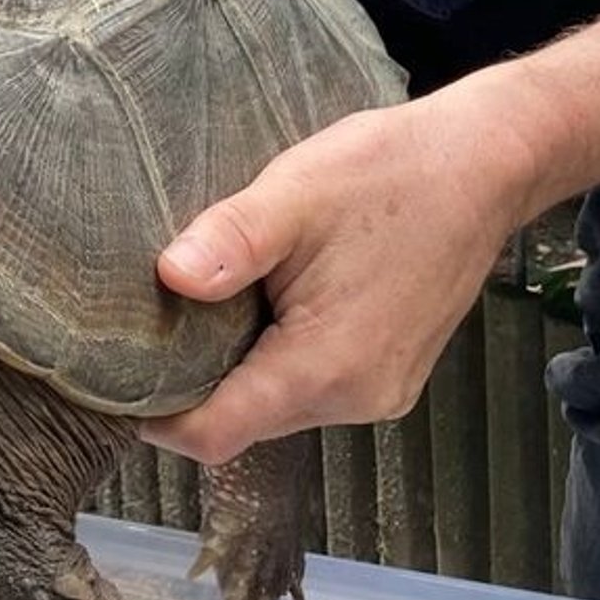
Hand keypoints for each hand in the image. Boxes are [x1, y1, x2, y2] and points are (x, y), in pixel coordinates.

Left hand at [141, 96, 534, 464]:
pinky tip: (267, 302)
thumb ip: (231, 241)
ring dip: (235, 368)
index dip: (156, 416)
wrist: (487, 163)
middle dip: (191, 387)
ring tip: (212, 303)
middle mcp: (356, 399)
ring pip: (273, 407)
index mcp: (325, 368)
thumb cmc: (393, 173)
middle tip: (148, 326)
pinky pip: (309, 386)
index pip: (214, 435)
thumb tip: (169, 277)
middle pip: (241, 425)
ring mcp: (379, 392)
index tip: (113, 377)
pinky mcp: (388, 375)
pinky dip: (275, 357)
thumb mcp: (296, 192)